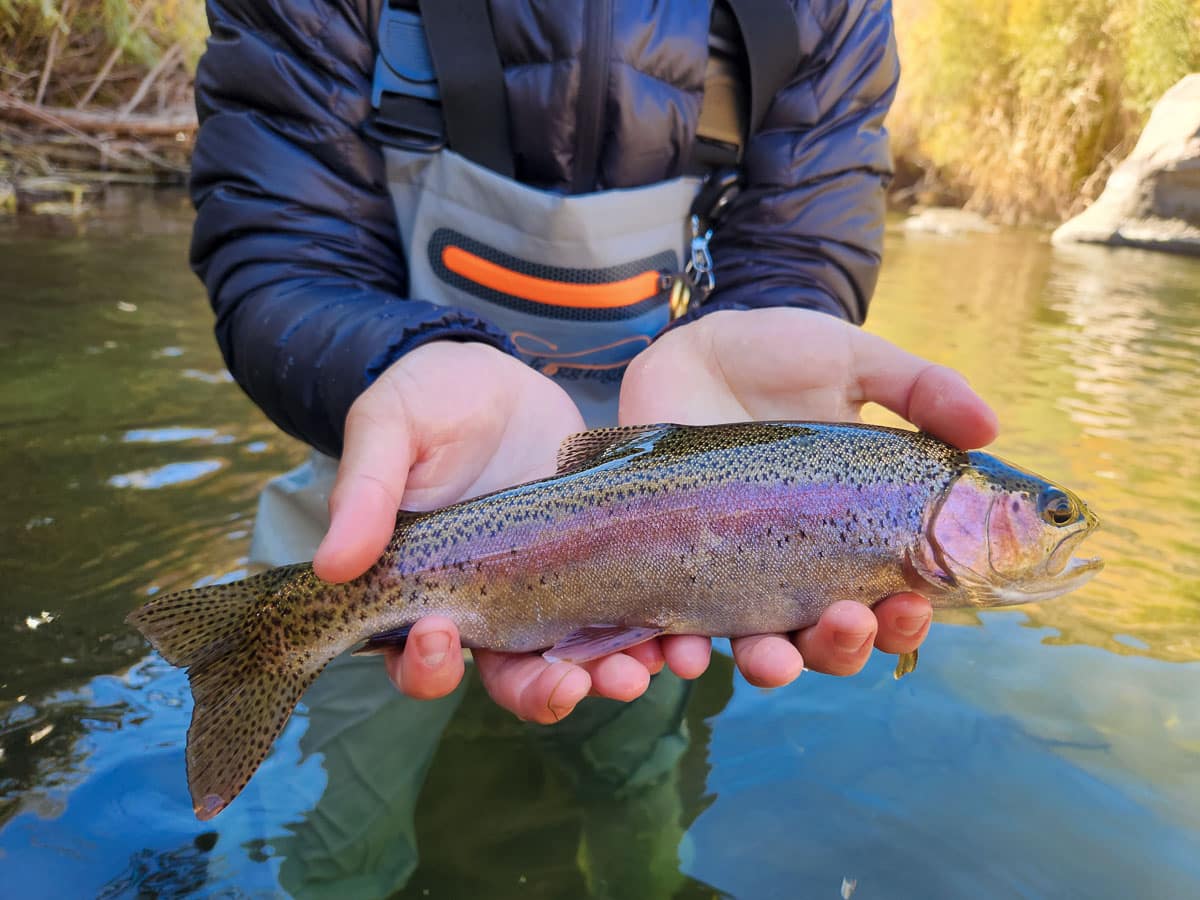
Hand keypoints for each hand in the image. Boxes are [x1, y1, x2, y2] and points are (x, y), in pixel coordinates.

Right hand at [313, 341, 674, 722]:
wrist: (499, 374)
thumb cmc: (429, 399)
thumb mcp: (388, 426)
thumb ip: (364, 489)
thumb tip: (331, 567)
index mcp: (422, 588)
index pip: (416, 655)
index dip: (428, 666)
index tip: (442, 640)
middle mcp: (487, 605)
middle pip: (508, 675)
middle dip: (540, 692)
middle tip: (570, 685)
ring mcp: (548, 590)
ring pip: (575, 658)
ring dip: (605, 677)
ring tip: (638, 672)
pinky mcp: (600, 566)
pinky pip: (625, 616)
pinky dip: (650, 635)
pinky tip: (676, 639)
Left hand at [618, 307, 999, 685]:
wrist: (691, 341)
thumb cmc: (779, 355)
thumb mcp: (855, 362)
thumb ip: (922, 389)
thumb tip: (991, 427)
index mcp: (850, 534)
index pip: (888, 604)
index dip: (906, 622)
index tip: (913, 604)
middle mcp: (793, 567)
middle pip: (828, 642)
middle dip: (844, 649)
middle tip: (851, 621)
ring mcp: (729, 571)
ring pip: (758, 649)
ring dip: (772, 667)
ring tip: (776, 659)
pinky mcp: (670, 565)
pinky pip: (673, 629)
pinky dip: (681, 652)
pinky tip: (688, 653)